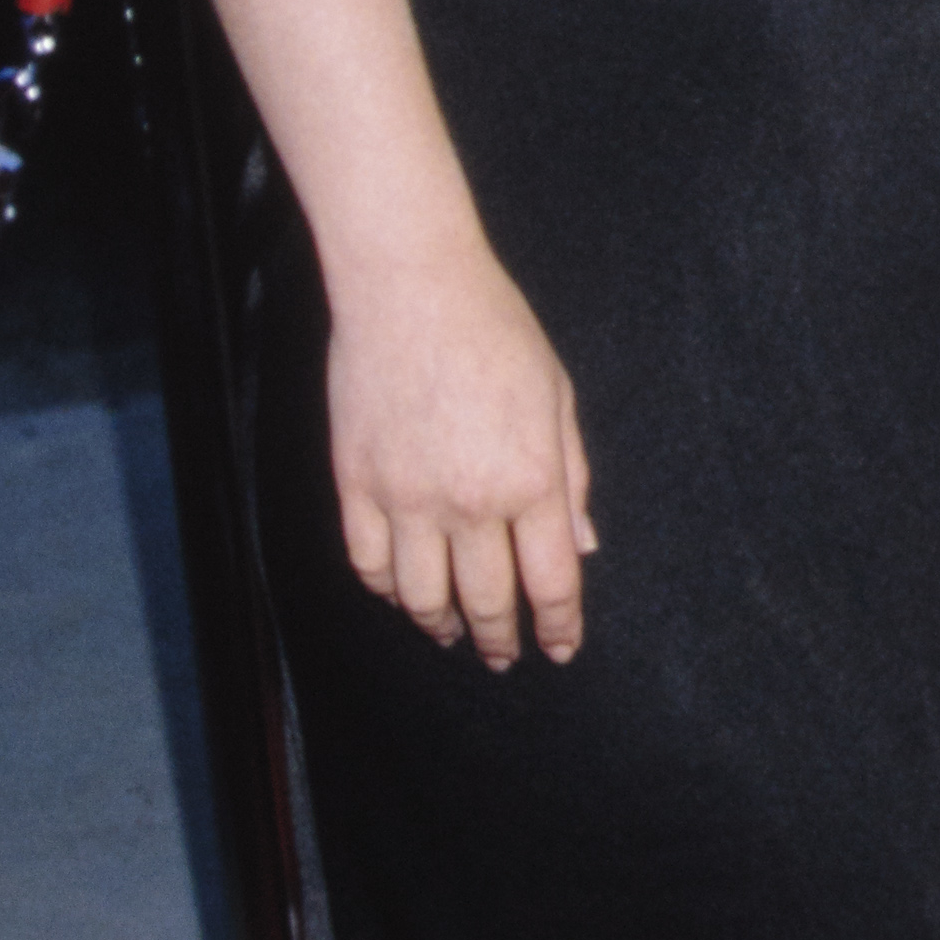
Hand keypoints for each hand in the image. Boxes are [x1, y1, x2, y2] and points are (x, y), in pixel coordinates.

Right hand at [326, 242, 595, 665]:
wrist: (411, 285)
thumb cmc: (495, 329)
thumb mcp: (557, 396)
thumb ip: (572, 477)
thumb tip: (583, 545)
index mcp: (533, 478)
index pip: (552, 582)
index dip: (559, 625)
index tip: (559, 647)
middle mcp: (471, 500)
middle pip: (488, 602)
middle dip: (500, 639)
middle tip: (502, 655)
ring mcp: (407, 497)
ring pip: (421, 598)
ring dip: (440, 624)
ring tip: (451, 632)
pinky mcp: (357, 483)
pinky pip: (369, 563)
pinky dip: (386, 590)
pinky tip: (402, 592)